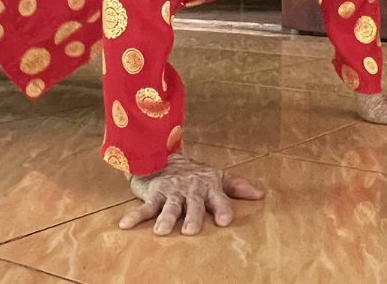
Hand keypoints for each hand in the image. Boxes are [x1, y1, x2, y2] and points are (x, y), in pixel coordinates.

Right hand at [119, 153, 265, 235]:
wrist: (165, 156)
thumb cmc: (195, 174)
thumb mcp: (217, 177)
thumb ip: (237, 187)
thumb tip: (261, 195)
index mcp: (209, 187)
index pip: (219, 199)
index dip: (222, 209)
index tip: (225, 221)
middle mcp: (191, 190)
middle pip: (192, 206)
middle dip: (192, 217)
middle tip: (191, 231)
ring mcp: (172, 192)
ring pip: (169, 207)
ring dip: (165, 218)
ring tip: (162, 232)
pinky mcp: (154, 194)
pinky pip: (145, 206)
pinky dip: (135, 216)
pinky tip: (125, 225)